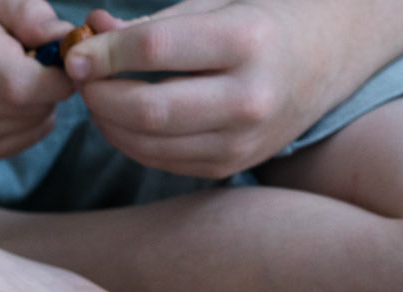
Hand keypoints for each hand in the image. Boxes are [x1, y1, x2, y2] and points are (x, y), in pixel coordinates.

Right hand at [0, 0, 79, 160]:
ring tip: (27, 74)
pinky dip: (29, 124)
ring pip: (24, 128)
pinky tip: (21, 100)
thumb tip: (66, 43)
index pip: (20, 84)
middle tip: (46, 62)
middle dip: (52, 88)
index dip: (57, 78)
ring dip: (42, 105)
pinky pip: (13, 144)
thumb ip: (28, 12)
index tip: (67, 59)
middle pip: (25, 109)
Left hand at [65, 1, 345, 177]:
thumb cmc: (261, 21)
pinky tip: (123, 118)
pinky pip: (164, 161)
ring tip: (98, 96)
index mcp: (247, 41)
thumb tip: (91, 33)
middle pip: (149, 109)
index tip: (77, 52)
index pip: (155, 50)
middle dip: (100, 96)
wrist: (325, 60)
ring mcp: (242, 141)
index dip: (105, 53)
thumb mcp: (213, 6)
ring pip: (150, 144)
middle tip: (81, 79)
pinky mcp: (232, 166)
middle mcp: (249, 97)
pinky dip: (131, 142)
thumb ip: (149, 25)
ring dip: (108, 122)